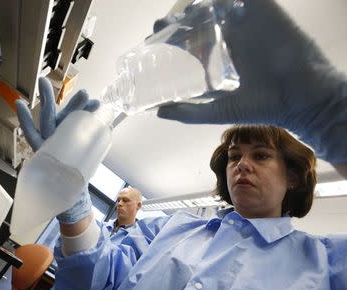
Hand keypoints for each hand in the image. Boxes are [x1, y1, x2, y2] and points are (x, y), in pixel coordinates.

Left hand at [16, 77, 98, 223]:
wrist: (74, 199)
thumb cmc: (61, 195)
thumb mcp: (53, 193)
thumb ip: (48, 191)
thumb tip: (44, 200)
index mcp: (43, 154)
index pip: (32, 134)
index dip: (26, 120)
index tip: (20, 104)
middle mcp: (52, 142)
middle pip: (50, 119)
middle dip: (50, 100)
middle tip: (47, 82)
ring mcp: (65, 140)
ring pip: (68, 119)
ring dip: (77, 106)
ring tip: (89, 97)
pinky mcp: (77, 142)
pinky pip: (82, 126)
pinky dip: (89, 117)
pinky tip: (98, 107)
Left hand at [155, 0, 346, 162]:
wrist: (300, 100)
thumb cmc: (263, 106)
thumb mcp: (219, 110)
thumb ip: (190, 112)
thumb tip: (159, 112)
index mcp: (226, 55)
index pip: (195, 40)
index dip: (175, 37)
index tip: (155, 38)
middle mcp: (235, 36)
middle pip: (202, 20)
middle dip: (180, 21)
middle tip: (162, 27)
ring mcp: (249, 22)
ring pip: (218, 4)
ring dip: (197, 7)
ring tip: (179, 16)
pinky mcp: (265, 11)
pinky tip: (205, 4)